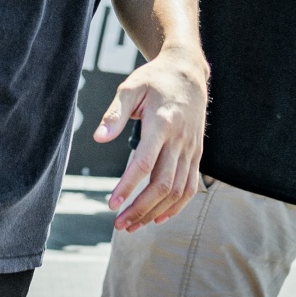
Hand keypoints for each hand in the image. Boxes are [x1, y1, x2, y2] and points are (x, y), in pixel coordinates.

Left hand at [94, 45, 207, 231]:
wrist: (188, 71)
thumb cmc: (154, 79)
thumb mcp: (131, 88)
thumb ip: (115, 114)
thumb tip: (98, 138)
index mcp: (162, 124)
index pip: (144, 163)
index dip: (128, 186)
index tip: (111, 204)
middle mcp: (180, 140)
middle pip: (163, 184)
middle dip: (140, 208)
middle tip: (119, 224)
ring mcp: (191, 149)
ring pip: (177, 190)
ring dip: (156, 212)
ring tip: (133, 225)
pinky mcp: (197, 153)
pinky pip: (191, 186)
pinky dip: (177, 206)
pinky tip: (159, 217)